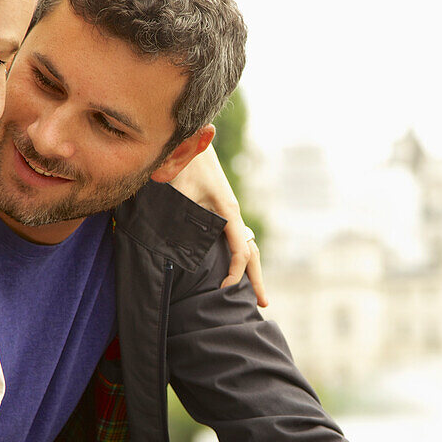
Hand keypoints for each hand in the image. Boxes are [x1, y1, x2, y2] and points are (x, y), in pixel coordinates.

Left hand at [169, 140, 267, 305]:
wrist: (188, 138)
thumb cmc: (183, 162)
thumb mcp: (179, 192)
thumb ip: (183, 218)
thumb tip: (180, 247)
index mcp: (228, 212)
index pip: (240, 250)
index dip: (235, 273)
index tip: (224, 289)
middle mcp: (232, 213)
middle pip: (250, 251)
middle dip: (256, 278)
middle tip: (262, 303)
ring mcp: (227, 211)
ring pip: (245, 245)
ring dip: (249, 268)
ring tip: (252, 290)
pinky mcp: (219, 209)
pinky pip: (234, 238)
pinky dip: (238, 255)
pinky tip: (233, 266)